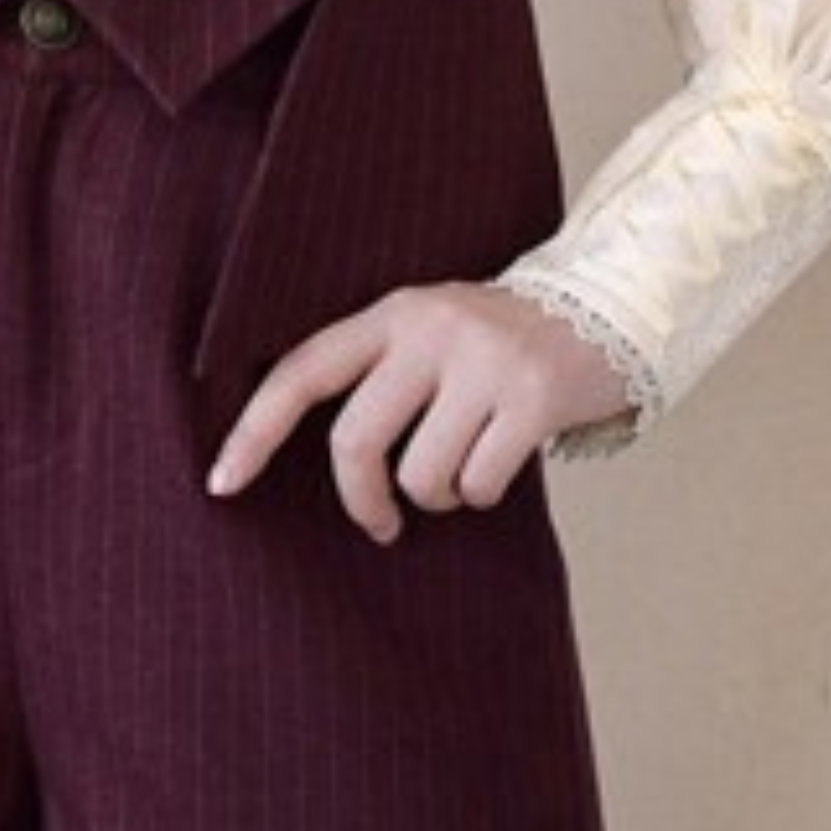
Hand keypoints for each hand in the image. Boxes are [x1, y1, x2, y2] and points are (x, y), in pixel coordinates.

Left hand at [204, 282, 631, 543]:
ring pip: (422, 474)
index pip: (301, 372)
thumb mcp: (430, 333)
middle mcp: (431, 329)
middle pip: (355, 440)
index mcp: (392, 314)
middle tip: (382, 524)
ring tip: (462, 475)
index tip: (221, 483)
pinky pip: (479, 482)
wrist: (609, 306)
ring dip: (438, 497)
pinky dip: (482, 494)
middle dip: (361, 500)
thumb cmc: (499, 343)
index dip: (253, 431)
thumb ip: (380, 374)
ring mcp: (483, 361)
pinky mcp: (533, 397)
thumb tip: (324, 462)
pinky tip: (499, 468)